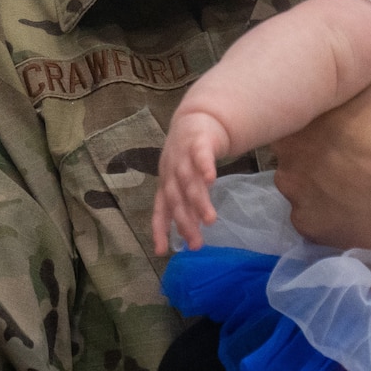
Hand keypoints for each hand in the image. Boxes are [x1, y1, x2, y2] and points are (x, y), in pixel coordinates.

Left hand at [153, 113, 230, 253]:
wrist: (195, 119)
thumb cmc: (189, 160)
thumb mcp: (184, 184)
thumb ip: (187, 208)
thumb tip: (190, 238)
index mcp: (166, 184)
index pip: (160, 210)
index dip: (159, 230)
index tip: (161, 252)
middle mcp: (171, 173)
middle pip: (176, 200)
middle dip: (185, 223)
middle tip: (196, 244)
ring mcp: (183, 157)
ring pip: (188, 181)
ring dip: (197, 201)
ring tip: (210, 220)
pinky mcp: (198, 142)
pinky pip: (200, 155)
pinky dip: (204, 167)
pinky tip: (211, 179)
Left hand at [273, 38, 370, 255]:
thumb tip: (369, 25)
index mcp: (309, 101)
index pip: (299, 97)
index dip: (324, 102)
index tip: (349, 107)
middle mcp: (290, 146)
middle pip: (295, 136)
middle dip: (320, 136)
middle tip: (359, 139)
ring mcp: (298, 191)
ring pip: (300, 176)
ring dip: (321, 173)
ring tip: (361, 172)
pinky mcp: (313, 227)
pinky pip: (312, 212)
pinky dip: (331, 208)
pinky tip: (360, 199)